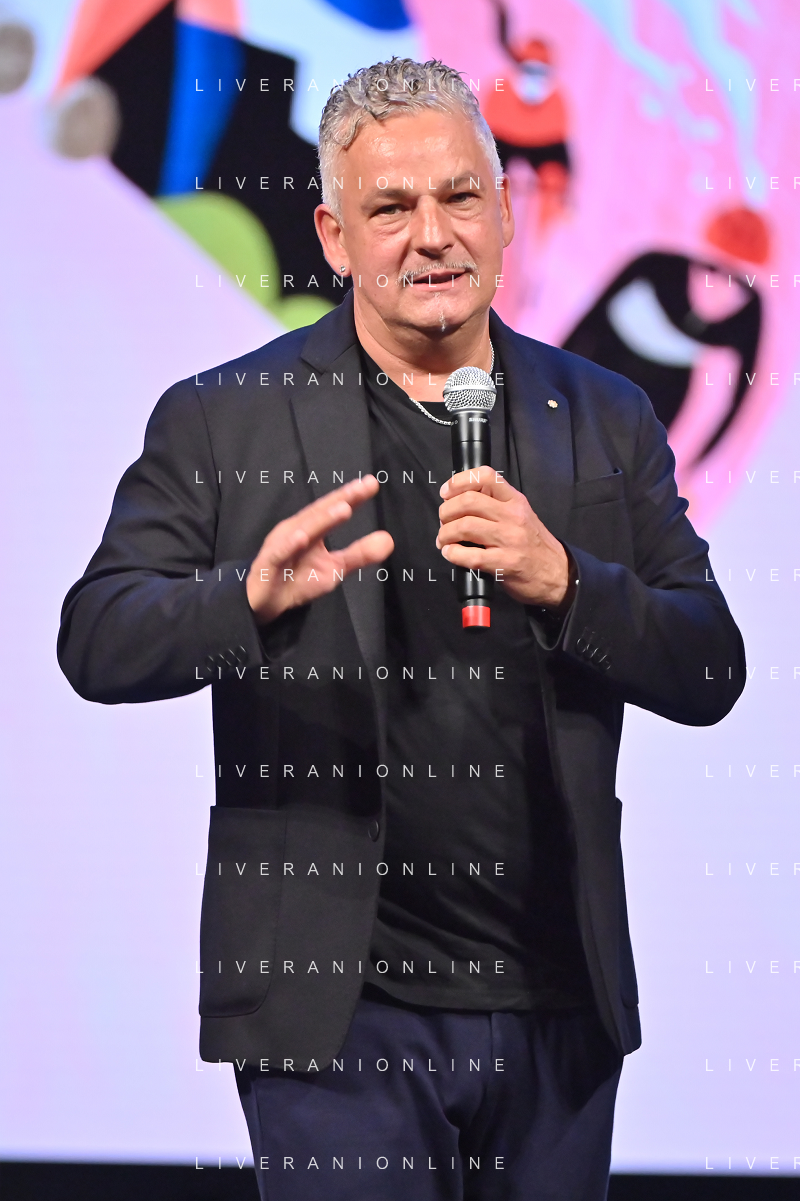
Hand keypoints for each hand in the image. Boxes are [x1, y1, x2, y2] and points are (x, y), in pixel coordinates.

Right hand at [246, 476, 393, 624]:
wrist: (265, 603)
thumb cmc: (299, 579)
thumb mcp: (334, 569)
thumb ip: (359, 554)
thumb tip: (388, 540)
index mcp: (311, 528)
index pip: (333, 509)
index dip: (351, 496)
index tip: (371, 483)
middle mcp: (295, 530)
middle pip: (319, 512)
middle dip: (341, 499)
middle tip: (362, 487)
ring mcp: (281, 545)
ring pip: (302, 530)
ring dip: (321, 519)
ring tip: (343, 508)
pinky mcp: (268, 564)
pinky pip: (279, 554)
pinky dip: (290, 545)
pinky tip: (302, 538)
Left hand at [437, 466, 570, 609]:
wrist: (557, 574)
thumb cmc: (534, 545)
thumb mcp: (521, 515)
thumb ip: (496, 504)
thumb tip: (460, 500)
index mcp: (515, 500)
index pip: (485, 476)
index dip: (458, 481)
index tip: (446, 492)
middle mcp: (513, 516)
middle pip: (468, 502)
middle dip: (446, 511)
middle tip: (443, 521)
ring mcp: (509, 540)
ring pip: (464, 526)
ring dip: (445, 534)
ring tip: (444, 540)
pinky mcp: (504, 564)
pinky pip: (469, 556)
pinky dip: (452, 554)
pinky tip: (451, 553)